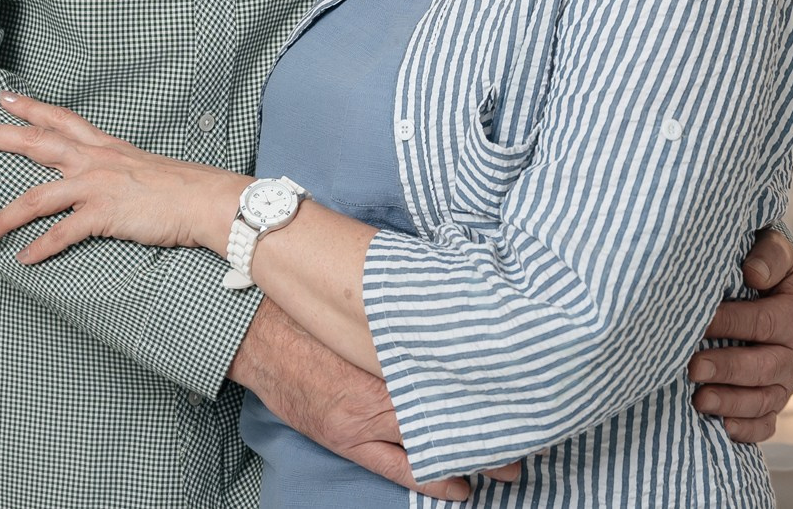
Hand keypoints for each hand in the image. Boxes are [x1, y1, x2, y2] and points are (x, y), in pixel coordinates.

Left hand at [0, 91, 247, 262]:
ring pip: (37, 197)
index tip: (3, 98)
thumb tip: (113, 183)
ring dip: (5, 216)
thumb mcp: (147, 169)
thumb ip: (122, 171)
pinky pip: (61, 234)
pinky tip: (24, 259)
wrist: (206, 201)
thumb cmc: (183, 189)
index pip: (61, 120)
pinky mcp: (103, 215)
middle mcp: (95, 161)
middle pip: (36, 142)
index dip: (30, 108)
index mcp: (106, 148)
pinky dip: (40, 248)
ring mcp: (96, 186)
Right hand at [231, 302, 519, 502]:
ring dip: (472, 455)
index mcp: (392, 345)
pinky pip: (398, 467)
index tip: (528, 390)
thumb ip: (407, 315)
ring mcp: (364, 417)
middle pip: (452, 410)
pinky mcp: (346, 437)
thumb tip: (450, 312)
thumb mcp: (367, 303)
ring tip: (511, 466)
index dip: (493, 386)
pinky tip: (462, 488)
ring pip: (433, 444)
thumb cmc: (313, 306)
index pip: (455, 371)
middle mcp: (384, 384)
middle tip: (536, 436)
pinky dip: (433, 479)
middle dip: (495, 427)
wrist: (257, 329)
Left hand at [690, 227, 792, 441]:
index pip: (763, 322)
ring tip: (699, 400)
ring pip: (764, 400)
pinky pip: (766, 425)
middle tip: (692, 367)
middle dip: (727, 368)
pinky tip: (723, 428)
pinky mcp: (773, 402)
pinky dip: (747, 430)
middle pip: (763, 367)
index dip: (730, 323)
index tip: (698, 323)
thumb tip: (752, 273)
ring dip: (732, 403)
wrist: (772, 292)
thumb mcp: (773, 252)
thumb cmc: (763, 269)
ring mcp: (785, 382)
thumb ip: (768, 255)